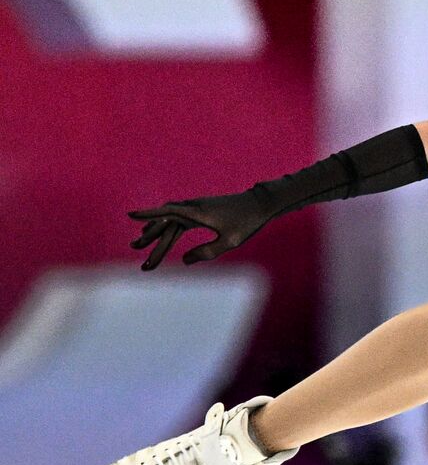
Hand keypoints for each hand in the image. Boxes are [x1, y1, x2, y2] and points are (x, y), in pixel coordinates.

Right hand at [128, 191, 273, 269]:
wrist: (259, 204)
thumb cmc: (247, 223)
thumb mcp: (230, 242)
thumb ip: (207, 252)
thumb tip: (185, 261)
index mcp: (199, 213)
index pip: (168, 213)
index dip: (148, 214)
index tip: (130, 214)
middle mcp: (194, 207)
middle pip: (167, 222)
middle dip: (150, 236)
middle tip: (134, 249)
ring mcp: (197, 207)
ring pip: (171, 220)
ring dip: (156, 231)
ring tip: (139, 244)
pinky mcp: (201, 210)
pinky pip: (178, 218)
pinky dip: (166, 225)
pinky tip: (159, 232)